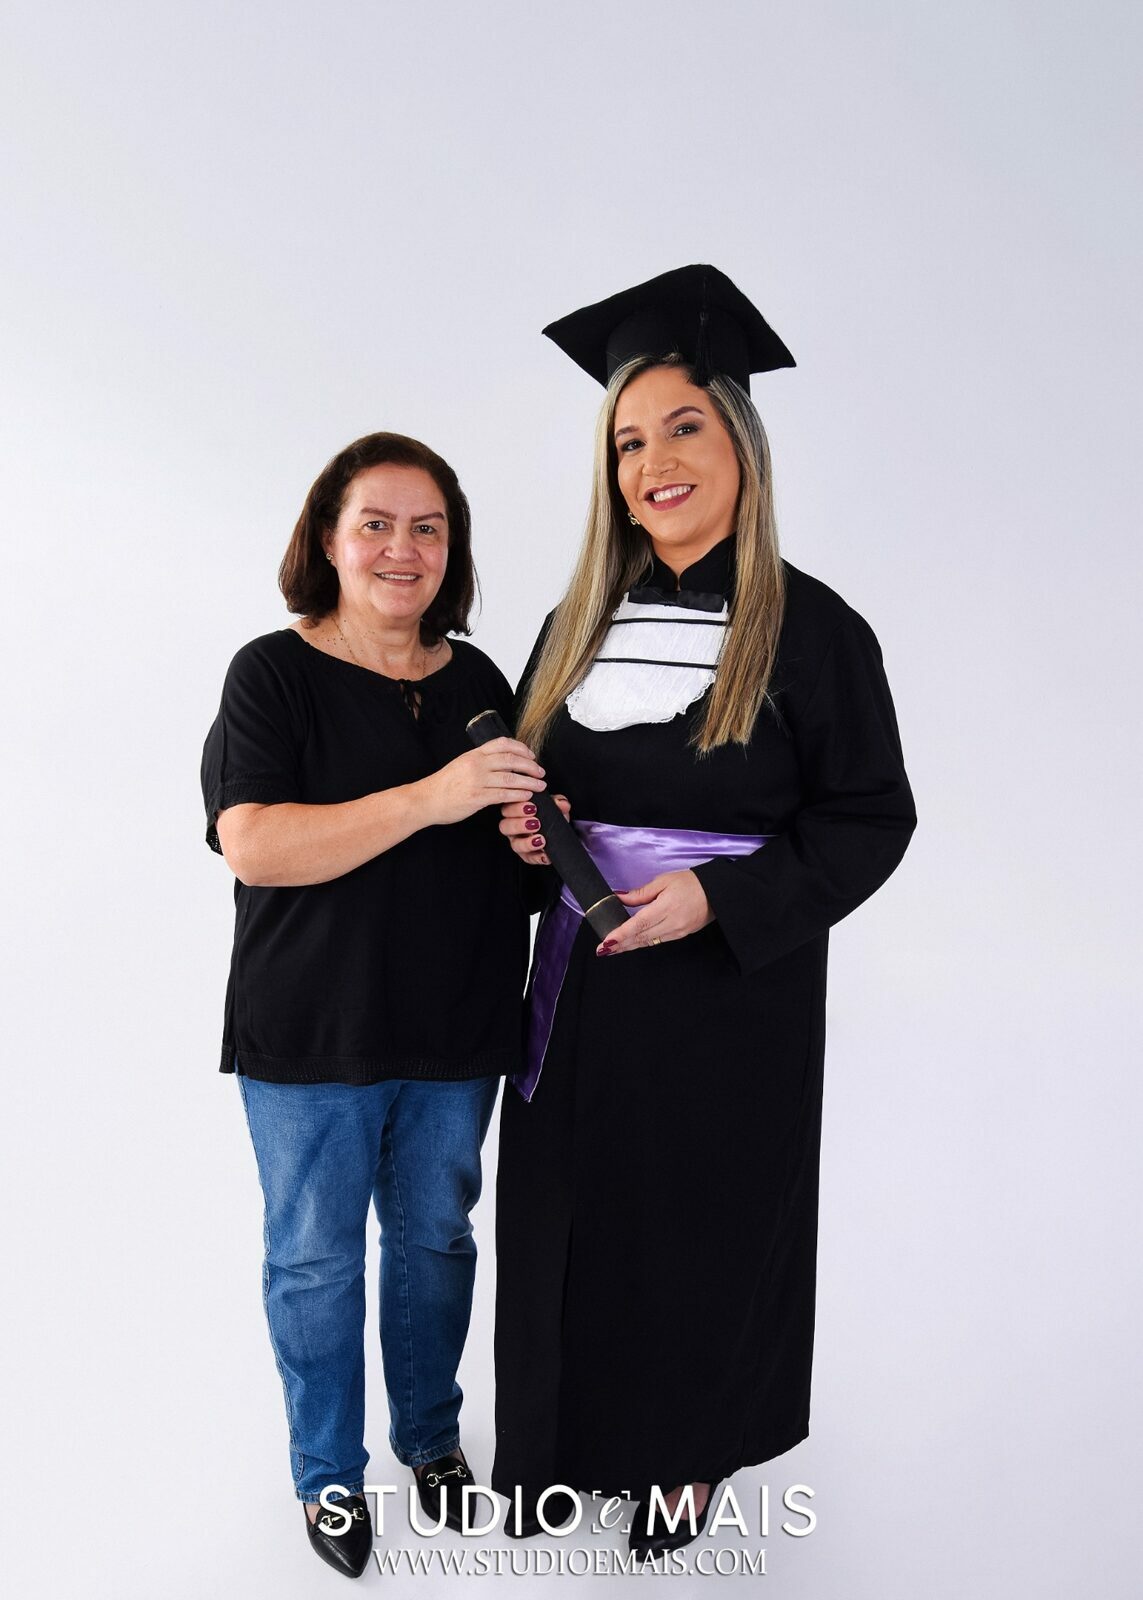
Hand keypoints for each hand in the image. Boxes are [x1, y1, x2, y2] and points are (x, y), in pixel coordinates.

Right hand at [418, 738, 545, 826]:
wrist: (426, 799)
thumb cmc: (444, 785)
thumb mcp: (461, 765)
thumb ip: (480, 762)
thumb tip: (501, 763)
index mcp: (474, 754)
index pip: (503, 744)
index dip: (521, 748)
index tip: (531, 755)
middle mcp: (477, 764)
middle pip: (511, 759)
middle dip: (531, 766)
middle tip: (541, 772)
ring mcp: (477, 780)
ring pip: (511, 777)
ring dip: (530, 782)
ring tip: (540, 786)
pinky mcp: (477, 797)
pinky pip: (504, 794)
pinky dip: (519, 794)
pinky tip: (527, 797)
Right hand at [499, 794, 570, 865]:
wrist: (559, 831)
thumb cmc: (549, 815)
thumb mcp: (555, 805)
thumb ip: (558, 802)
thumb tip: (562, 804)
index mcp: (514, 812)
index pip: (507, 809)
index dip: (517, 808)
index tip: (532, 806)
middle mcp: (513, 827)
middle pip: (505, 827)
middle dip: (519, 825)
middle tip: (536, 823)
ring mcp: (518, 842)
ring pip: (515, 845)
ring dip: (527, 843)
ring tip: (541, 839)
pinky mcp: (527, 855)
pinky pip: (529, 858)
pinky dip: (538, 857)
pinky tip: (546, 854)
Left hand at [597, 870, 713, 954]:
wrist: (717, 893)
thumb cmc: (691, 883)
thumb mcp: (663, 881)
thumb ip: (641, 893)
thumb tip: (620, 897)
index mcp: (666, 907)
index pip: (639, 924)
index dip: (621, 934)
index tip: (607, 941)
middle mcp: (671, 923)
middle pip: (641, 937)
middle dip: (620, 944)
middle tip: (602, 950)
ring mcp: (677, 931)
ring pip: (648, 942)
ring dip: (629, 946)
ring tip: (612, 949)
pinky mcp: (681, 935)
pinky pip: (657, 941)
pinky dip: (642, 943)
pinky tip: (632, 944)